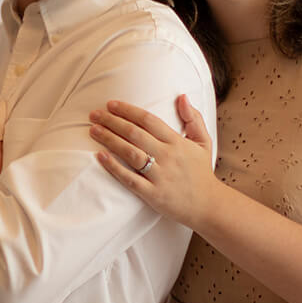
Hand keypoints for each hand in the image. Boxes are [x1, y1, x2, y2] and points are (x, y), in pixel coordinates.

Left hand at [89, 93, 217, 227]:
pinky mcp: (153, 194)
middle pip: (135, 134)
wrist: (208, 205)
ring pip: (130, 153)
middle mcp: (168, 156)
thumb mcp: (203, 142)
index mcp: (177, 142)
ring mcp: (160, 176)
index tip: (111, 104)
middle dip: (112, 121)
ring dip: (110, 140)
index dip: (128, 110)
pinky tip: (100, 156)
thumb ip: (193, 118)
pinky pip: (129, 179)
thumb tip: (182, 97)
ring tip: (93, 131)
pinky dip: (114, 167)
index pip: (149, 120)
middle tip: (94, 115)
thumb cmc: (201, 172)